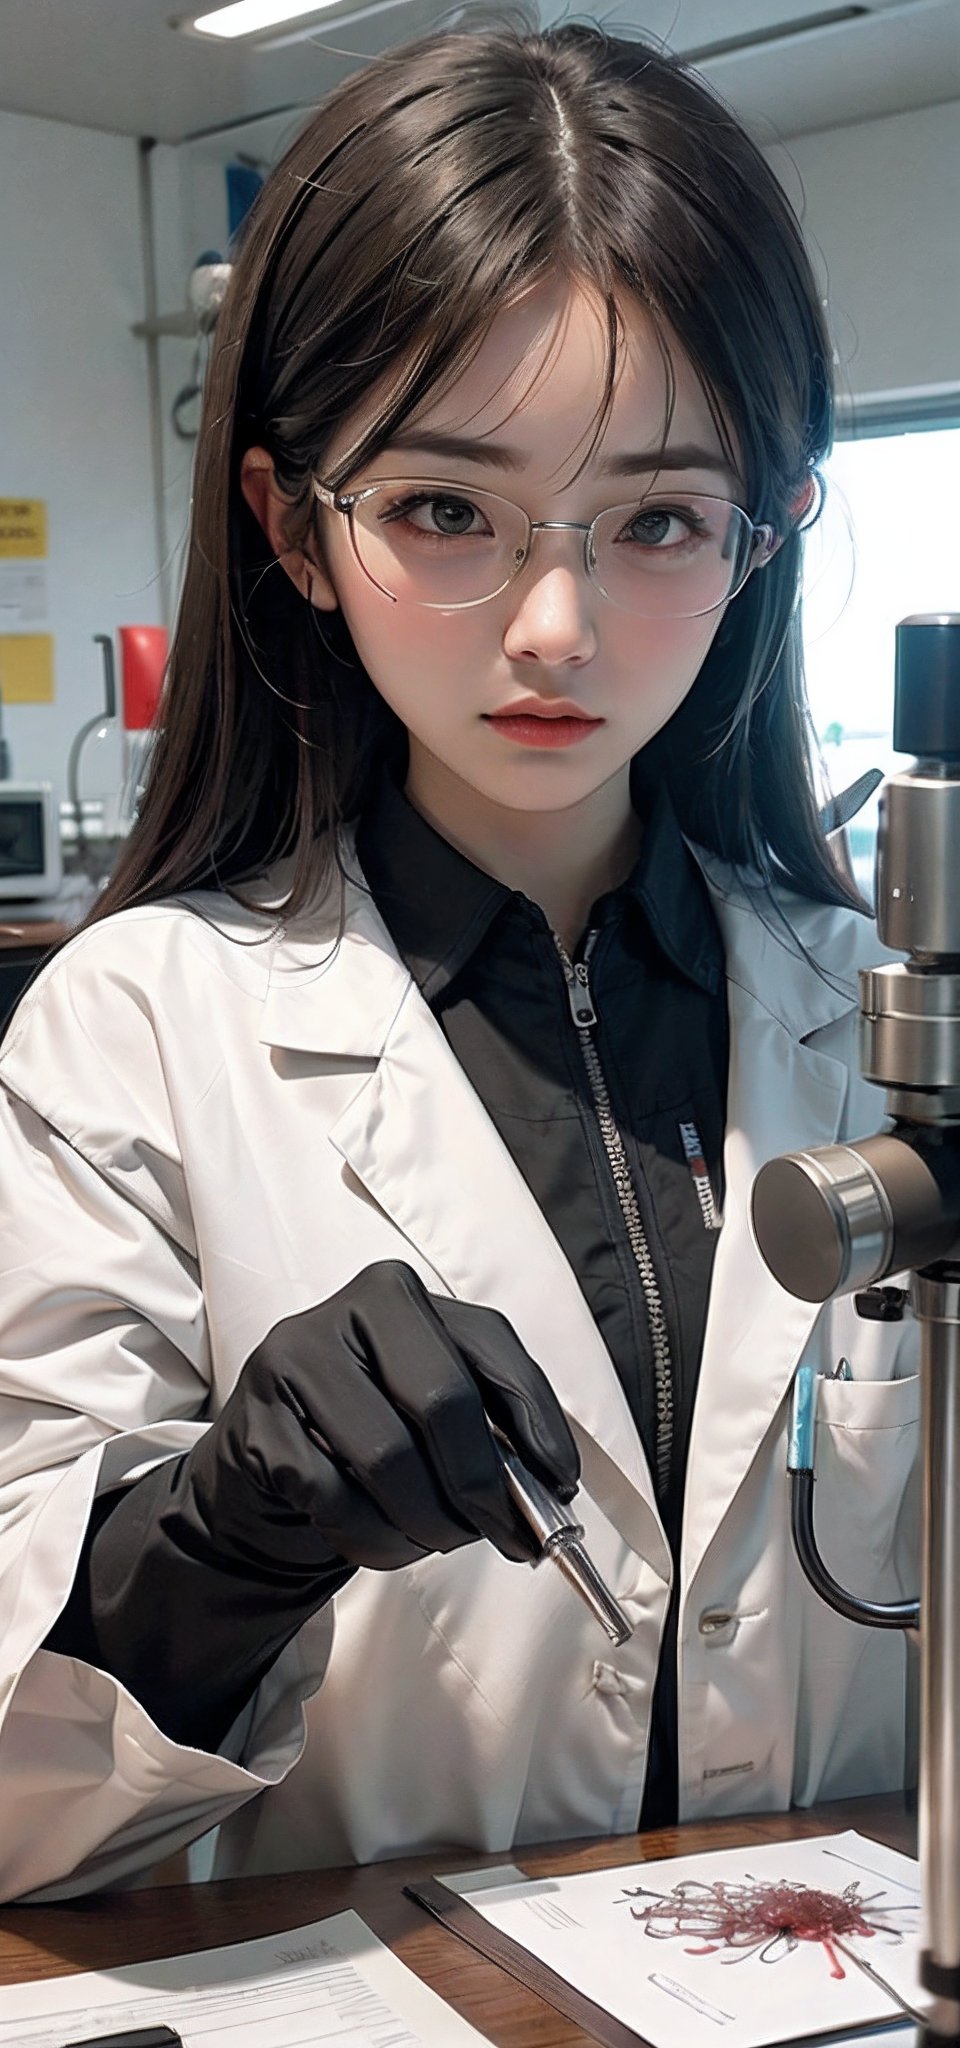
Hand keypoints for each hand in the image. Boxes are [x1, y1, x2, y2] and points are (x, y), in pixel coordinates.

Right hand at [189, 1260, 579, 1573]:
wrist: (264, 1473)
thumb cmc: (365, 1434)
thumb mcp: (425, 1404)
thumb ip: (484, 1423)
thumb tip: (548, 1487)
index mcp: (399, 1293)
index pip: (490, 1346)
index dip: (536, 1421)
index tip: (559, 1485)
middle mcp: (344, 1311)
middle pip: (441, 1401)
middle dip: (484, 1485)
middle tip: (510, 1536)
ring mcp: (292, 1365)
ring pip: (389, 1459)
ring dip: (430, 1523)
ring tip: (439, 1540)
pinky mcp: (256, 1428)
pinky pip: (335, 1500)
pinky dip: (374, 1539)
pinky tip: (382, 1540)